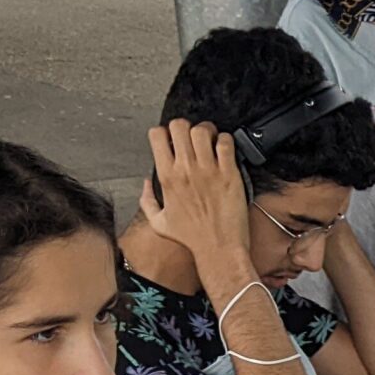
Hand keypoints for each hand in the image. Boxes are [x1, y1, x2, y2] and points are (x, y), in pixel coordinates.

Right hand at [140, 119, 249, 270]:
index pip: (157, 135)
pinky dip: (226, 140)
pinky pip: (226, 143)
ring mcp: (208, 171)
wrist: (219, 249)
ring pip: (203, 130)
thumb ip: (146, 201)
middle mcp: (186, 170)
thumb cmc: (192, 239)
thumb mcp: (159, 222)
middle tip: (193, 137)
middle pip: (180, 126)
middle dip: (186, 126)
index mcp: (167, 178)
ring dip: (207, 131)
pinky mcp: (229, 174)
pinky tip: (225, 150)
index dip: (164, 132)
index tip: (172, 140)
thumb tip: (145, 184)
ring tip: (210, 141)